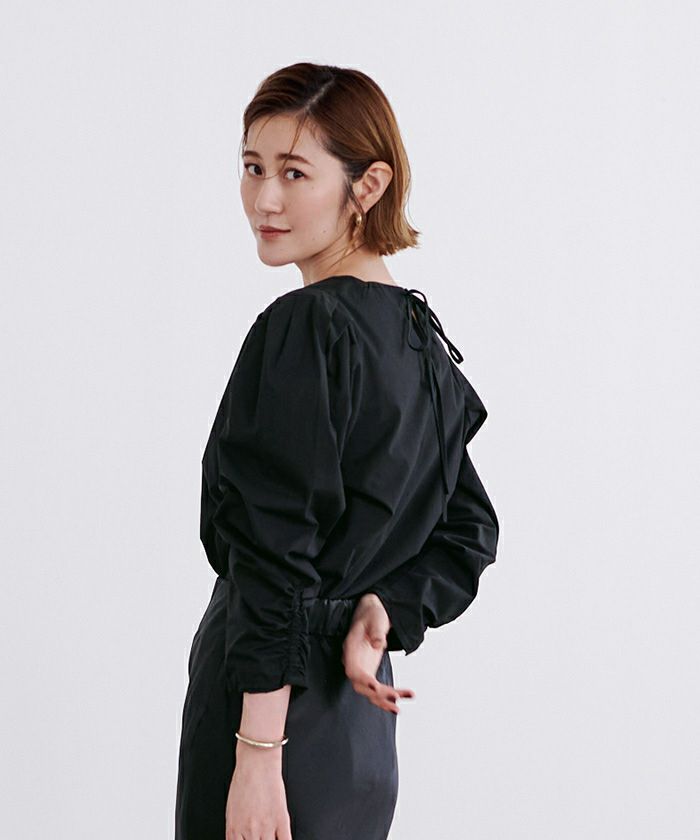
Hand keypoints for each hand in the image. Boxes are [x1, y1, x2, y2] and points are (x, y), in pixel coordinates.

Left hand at [225, 744, 290, 839]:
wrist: (257, 763)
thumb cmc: (243, 780)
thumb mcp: (232, 808)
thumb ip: (236, 829)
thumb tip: (240, 838)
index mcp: (234, 829)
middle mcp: (250, 831)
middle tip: (261, 837)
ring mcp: (266, 826)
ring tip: (271, 837)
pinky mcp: (281, 819)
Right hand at [342, 594, 415, 713]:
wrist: (372, 613)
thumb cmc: (373, 614)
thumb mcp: (375, 618)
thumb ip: (376, 631)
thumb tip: (378, 644)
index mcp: (351, 648)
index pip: (353, 669)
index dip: (363, 680)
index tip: (375, 687)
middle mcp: (354, 661)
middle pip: (361, 685)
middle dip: (377, 694)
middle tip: (396, 697)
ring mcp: (362, 668)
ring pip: (369, 692)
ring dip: (384, 701)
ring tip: (400, 706)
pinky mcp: (370, 672)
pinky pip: (377, 689)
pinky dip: (389, 695)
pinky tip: (404, 697)